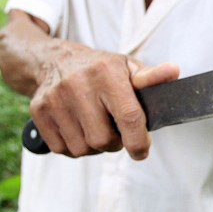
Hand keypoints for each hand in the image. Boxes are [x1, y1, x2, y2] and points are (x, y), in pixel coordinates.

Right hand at [29, 44, 178, 158]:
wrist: (54, 60)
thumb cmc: (100, 69)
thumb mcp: (127, 67)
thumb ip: (151, 77)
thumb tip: (174, 72)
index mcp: (106, 73)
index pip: (128, 117)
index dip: (138, 141)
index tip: (141, 151)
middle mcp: (78, 84)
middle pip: (103, 139)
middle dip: (116, 144)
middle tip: (117, 133)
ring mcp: (55, 98)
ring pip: (83, 148)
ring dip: (95, 147)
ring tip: (98, 129)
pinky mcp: (38, 111)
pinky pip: (62, 149)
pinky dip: (75, 148)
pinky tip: (80, 131)